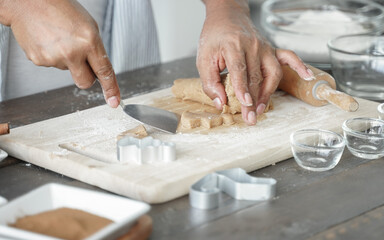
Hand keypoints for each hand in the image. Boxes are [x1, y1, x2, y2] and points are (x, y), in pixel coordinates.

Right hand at [0, 0, 119, 107]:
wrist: (29, 1)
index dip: (111, 89)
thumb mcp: (88, 26)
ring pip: (68, 71)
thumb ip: (95, 49)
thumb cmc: (60, 8)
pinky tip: (49, 41)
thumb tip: (98, 69)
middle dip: (87, 77)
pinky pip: (53, 65)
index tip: (114, 101)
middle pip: (85, 82)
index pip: (104, 71)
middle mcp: (72, 51)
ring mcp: (54, 57)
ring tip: (59, 39)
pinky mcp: (40, 60)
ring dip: (67, 59)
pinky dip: (53, 56)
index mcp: (88, 40)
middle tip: (81, 61)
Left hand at [198, 0, 313, 124]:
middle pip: (256, 76)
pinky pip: (289, 57)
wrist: (227, 16)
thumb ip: (210, 82)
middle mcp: (252, 46)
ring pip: (272, 73)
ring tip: (261, 108)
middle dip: (253, 100)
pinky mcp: (271, 49)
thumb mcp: (203, 58)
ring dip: (268, 93)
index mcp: (233, 45)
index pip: (239, 69)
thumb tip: (220, 103)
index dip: (242, 88)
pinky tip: (307, 77)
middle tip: (250, 118)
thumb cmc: (215, 37)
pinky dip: (299, 67)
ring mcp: (264, 47)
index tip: (245, 104)